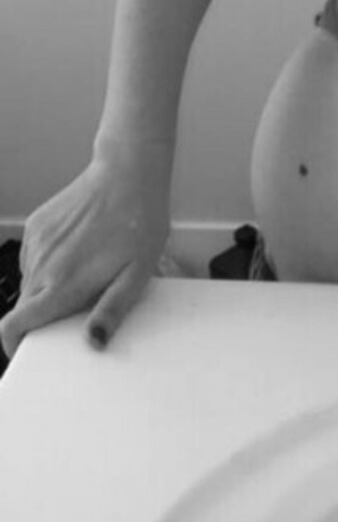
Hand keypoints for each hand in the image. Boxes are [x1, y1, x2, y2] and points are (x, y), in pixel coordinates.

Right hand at [0, 141, 171, 361]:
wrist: (128, 171)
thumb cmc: (139, 222)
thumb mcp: (137, 274)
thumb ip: (112, 311)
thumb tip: (93, 342)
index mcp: (63, 283)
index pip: (14, 325)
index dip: (15, 344)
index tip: (26, 350)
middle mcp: (42, 265)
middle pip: (23, 307)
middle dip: (40, 317)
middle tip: (74, 308)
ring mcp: (36, 243)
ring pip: (29, 282)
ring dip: (46, 287)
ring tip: (83, 273)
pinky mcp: (37, 225)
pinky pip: (33, 258)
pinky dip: (47, 264)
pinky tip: (76, 251)